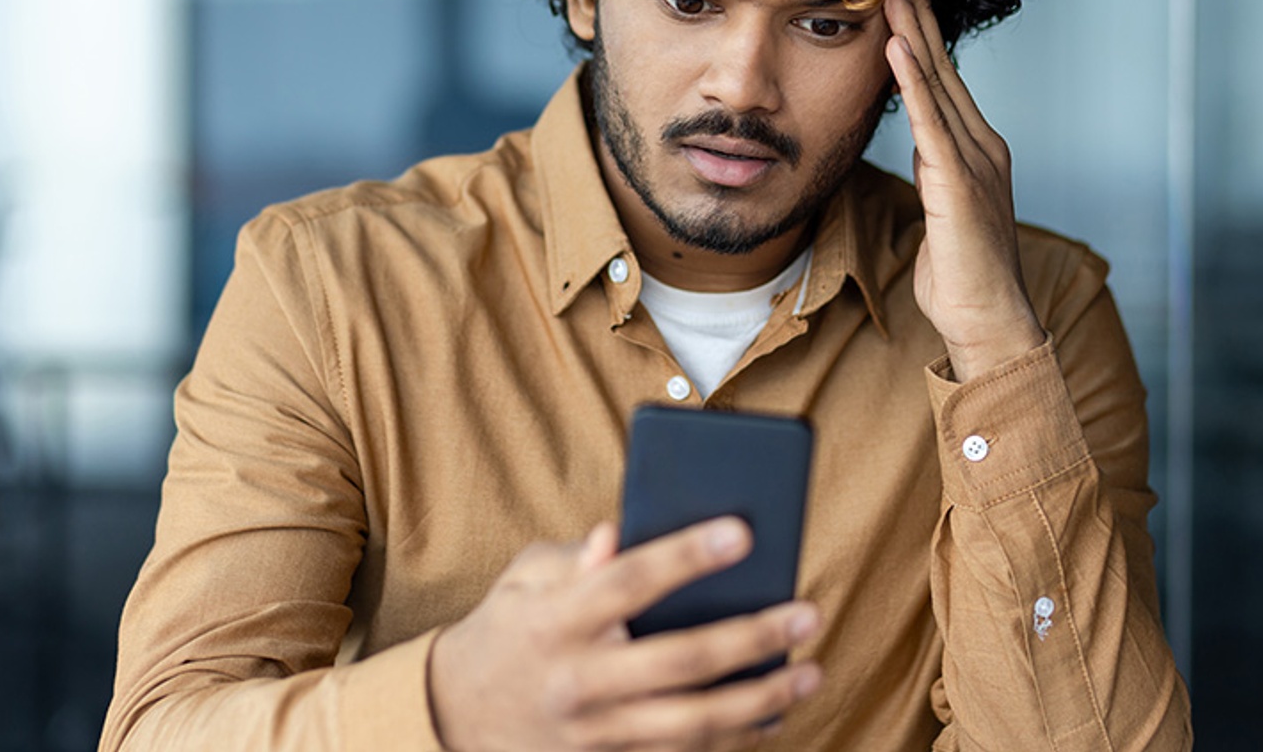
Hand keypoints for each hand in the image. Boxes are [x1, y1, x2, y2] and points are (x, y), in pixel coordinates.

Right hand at [428, 517, 822, 751]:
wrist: (454, 715)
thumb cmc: (510, 627)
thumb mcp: (526, 578)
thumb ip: (577, 557)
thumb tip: (620, 532)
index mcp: (556, 620)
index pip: (627, 582)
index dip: (685, 556)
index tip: (742, 531)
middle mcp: (577, 680)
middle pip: (677, 662)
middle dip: (750, 639)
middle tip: (806, 614)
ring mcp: (593, 734)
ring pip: (690, 725)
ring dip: (759, 701)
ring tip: (809, 674)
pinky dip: (732, 742)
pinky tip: (773, 716)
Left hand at [884, 0, 1044, 381]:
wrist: (991, 320)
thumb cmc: (964, 276)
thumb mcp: (944, 211)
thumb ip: (936, 174)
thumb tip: (922, 148)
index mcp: (978, 153)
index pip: (946, 86)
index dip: (925, 41)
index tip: (905, 2)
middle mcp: (982, 148)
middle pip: (945, 72)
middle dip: (921, 22)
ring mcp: (974, 163)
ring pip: (939, 87)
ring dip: (915, 36)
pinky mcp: (959, 184)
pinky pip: (931, 124)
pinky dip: (913, 83)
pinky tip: (898, 49)